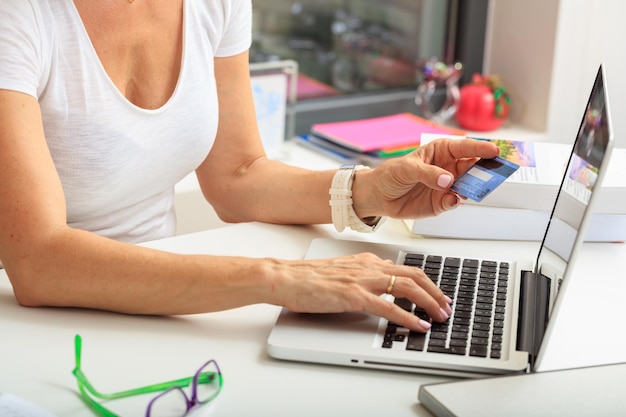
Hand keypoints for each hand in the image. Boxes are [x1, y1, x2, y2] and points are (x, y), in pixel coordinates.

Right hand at [274, 253, 451, 331]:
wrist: (285, 277)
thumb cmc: (307, 277)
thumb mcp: (343, 269)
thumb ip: (365, 271)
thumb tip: (385, 273)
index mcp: (366, 261)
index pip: (406, 268)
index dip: (427, 282)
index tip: (438, 294)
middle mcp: (368, 267)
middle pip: (414, 275)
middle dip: (436, 292)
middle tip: (447, 307)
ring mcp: (362, 280)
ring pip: (407, 287)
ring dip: (429, 302)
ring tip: (440, 316)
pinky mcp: (353, 296)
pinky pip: (388, 307)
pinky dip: (407, 317)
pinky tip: (418, 325)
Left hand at [356, 138, 499, 218]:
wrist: (379, 196)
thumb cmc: (391, 174)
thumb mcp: (407, 169)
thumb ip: (428, 173)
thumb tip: (448, 180)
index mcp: (441, 151)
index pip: (465, 147)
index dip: (481, 148)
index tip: (494, 150)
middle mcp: (448, 167)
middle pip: (473, 167)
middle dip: (484, 170)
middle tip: (494, 173)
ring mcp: (447, 185)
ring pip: (468, 186)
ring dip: (473, 188)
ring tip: (472, 189)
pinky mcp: (441, 202)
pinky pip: (454, 202)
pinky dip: (456, 202)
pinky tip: (452, 200)